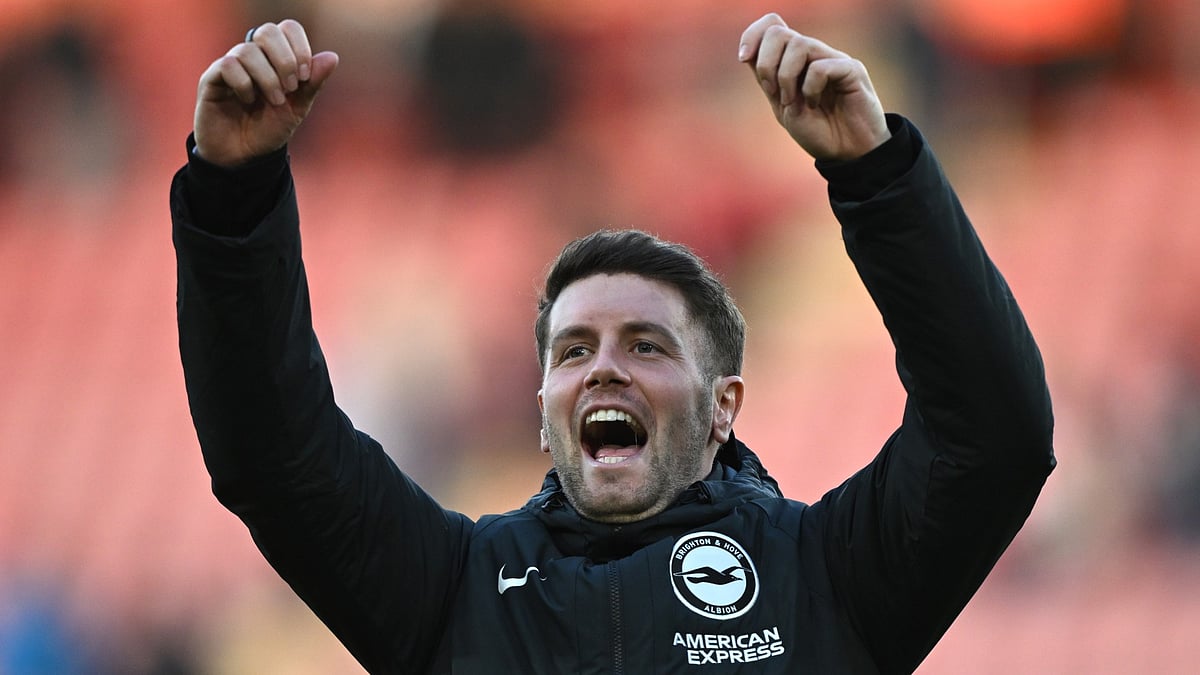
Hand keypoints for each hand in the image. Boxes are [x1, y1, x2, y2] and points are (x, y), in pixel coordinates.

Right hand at [193, 20, 338, 166]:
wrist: (245, 156)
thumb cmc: (269, 128)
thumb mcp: (298, 107)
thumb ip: (312, 82)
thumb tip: (332, 57)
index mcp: (274, 57)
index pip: (287, 29)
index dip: (300, 48)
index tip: (304, 77)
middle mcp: (252, 56)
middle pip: (267, 31)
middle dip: (285, 60)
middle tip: (290, 87)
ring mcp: (231, 65)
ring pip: (248, 50)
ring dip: (267, 78)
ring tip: (274, 101)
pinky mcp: (212, 79)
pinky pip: (228, 65)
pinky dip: (244, 84)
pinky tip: (248, 100)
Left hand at [738, 14, 888, 160]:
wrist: (846, 153)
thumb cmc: (818, 132)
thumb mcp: (783, 106)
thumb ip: (769, 80)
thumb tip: (749, 54)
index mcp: (794, 60)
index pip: (771, 25)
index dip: (752, 35)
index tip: (743, 58)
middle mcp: (813, 54)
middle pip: (778, 32)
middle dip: (766, 64)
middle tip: (773, 92)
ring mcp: (832, 59)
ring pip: (798, 44)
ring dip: (786, 77)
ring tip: (792, 102)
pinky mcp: (851, 69)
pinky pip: (821, 67)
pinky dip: (810, 88)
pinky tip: (814, 104)